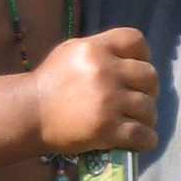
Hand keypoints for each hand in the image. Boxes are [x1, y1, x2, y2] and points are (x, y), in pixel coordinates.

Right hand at [33, 28, 158, 154]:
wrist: (30, 114)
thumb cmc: (49, 83)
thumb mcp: (70, 52)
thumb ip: (98, 49)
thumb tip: (127, 58)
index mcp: (96, 48)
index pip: (135, 40)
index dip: (144, 55)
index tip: (138, 71)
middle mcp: (105, 71)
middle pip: (149, 76)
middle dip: (149, 90)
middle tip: (140, 100)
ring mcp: (108, 100)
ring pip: (148, 107)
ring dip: (148, 117)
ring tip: (139, 122)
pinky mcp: (107, 128)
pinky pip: (142, 134)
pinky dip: (147, 139)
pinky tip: (142, 140)